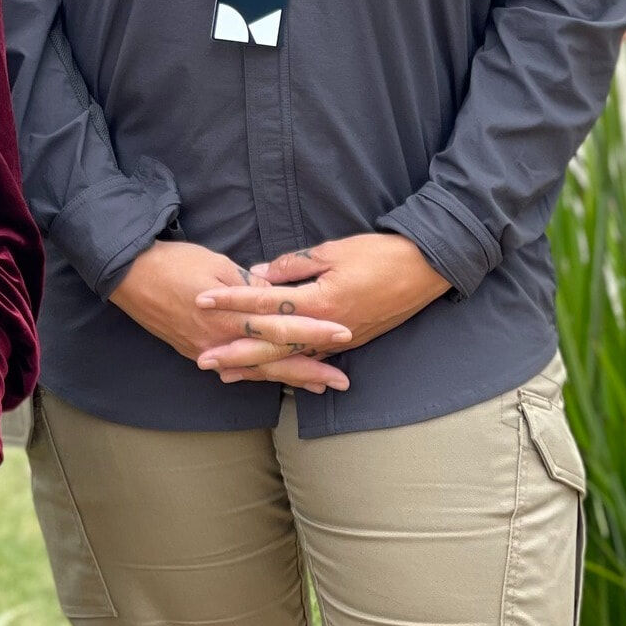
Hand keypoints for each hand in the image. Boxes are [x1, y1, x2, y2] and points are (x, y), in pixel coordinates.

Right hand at [109, 240, 351, 391]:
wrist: (129, 275)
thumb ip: (250, 286)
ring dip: (289, 378)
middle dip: (310, 370)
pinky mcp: (196, 352)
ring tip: (318, 385)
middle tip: (342, 381)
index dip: (314, 331)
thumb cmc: (174, 262)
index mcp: (231, 316)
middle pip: (274, 359)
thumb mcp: (217, 264)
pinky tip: (271, 381)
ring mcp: (208, 351)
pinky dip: (256, 377)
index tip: (343, 333)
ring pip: (256, 370)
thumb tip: (276, 296)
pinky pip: (234, 369)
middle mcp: (222, 341)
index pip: (282, 326)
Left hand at [195, 232, 449, 373]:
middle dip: (236, 351)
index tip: (202, 300)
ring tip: (227, 373)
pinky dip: (286, 367)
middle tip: (203, 359)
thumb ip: (294, 265)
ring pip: (289, 359)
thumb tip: (260, 274)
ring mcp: (338, 340)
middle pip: (271, 344)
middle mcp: (325, 329)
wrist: (423, 271)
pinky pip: (310, 359)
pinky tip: (270, 373)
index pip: (264, 302)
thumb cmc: (378, 255)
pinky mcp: (348, 342)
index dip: (231, 301)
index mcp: (319, 301)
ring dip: (256, 367)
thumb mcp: (333, 251)